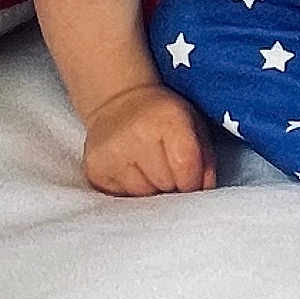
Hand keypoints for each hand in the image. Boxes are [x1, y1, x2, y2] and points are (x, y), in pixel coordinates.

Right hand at [82, 83, 215, 195]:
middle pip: (165, 185)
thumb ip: (205, 158)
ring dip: (150, 189)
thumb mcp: (194, 124)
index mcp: (168, 120)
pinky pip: (120, 198)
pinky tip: (130, 170)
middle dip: (171, 184)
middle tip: (167, 167)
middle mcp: (138, 135)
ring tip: (148, 168)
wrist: (118, 100)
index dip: (192, 181)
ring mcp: (112, 153)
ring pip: (142, 196)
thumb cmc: (163, 116)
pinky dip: (129, 191)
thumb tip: (204, 191)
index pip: (186, 170)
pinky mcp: (94, 168)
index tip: (190, 178)